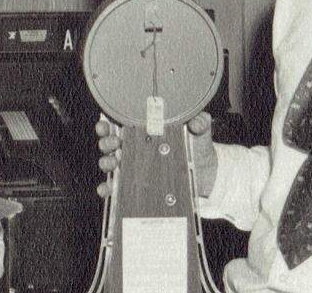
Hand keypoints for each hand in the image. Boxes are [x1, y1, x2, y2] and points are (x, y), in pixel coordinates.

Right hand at [94, 112, 218, 197]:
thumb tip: (197, 122)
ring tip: (113, 163)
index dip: (108, 123)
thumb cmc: (198, 147)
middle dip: (106, 142)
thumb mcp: (200, 131)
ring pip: (110, 163)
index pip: (120, 124)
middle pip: (111, 143)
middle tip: (114, 143)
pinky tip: (107, 189)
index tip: (104, 124)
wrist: (207, 174)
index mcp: (146, 132)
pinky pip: (117, 187)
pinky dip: (108, 188)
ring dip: (106, 162)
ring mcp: (135, 168)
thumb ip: (200, 122)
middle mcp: (136, 148)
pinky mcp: (137, 186)